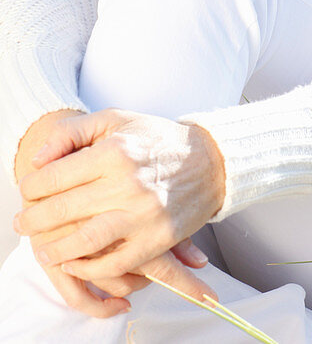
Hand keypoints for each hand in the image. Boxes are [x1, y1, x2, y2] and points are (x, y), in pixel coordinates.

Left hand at [15, 108, 224, 293]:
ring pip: (83, 243)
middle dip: (33, 221)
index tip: (28, 191)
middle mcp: (127, 184)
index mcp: (114, 152)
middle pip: (61, 211)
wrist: (210, 160)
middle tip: (23, 224)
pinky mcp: (157, 239)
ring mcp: (142, 214)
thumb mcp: (115, 119)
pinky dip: (89, 269)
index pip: (53, 178)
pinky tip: (75, 263)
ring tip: (44, 249)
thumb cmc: (157, 138)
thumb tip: (39, 160)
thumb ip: (73, 132)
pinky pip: (114, 264)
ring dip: (55, 250)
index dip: (31, 187)